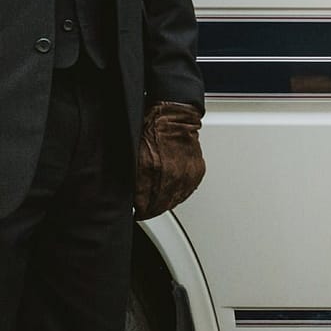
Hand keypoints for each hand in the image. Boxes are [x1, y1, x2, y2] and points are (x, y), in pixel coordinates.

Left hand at [134, 102, 205, 219]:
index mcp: (151, 169)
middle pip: (160, 205)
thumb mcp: (134, 154)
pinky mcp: (196, 173)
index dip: (139, 210)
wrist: (174, 117)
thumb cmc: (152, 129)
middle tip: (145, 212)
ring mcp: (186, 174)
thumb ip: (134, 177)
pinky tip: (172, 195)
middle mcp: (171, 174)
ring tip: (158, 205)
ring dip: (165, 205)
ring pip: (174, 201)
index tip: (137, 212)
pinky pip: (187, 192)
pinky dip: (178, 195)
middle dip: (151, 210)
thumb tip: (133, 195)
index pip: (144, 203)